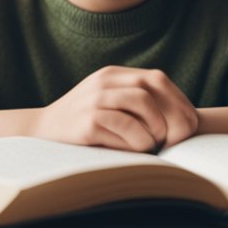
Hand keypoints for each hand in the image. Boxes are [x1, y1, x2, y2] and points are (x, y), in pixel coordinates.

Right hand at [32, 66, 198, 151]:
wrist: (39, 136)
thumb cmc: (83, 128)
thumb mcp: (109, 106)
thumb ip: (137, 106)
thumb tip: (182, 124)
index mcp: (113, 75)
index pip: (157, 79)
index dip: (178, 101)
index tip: (188, 125)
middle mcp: (104, 81)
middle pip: (152, 87)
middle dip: (173, 115)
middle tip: (175, 140)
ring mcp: (94, 99)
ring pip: (142, 103)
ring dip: (156, 128)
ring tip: (153, 145)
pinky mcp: (86, 121)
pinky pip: (124, 126)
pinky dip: (138, 140)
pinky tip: (137, 152)